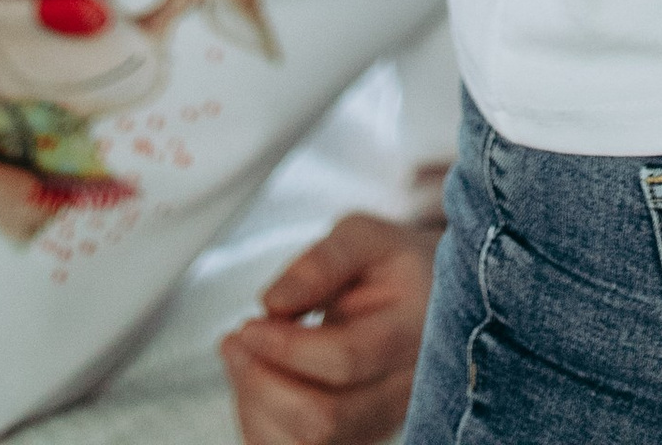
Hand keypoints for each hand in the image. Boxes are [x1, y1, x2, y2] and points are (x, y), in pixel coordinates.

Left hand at [219, 211, 441, 444]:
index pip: (344, 360)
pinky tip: (257, 386)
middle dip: (263, 382)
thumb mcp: (363, 237)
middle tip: (237, 340)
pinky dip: (264, 427)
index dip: (286, 348)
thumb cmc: (390, 266)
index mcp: (415, 330)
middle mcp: (405, 392)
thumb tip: (273, 303)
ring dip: (257, 407)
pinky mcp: (360, 440)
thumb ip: (321, 261)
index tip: (249, 325)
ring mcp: (384, 425)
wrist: (424, 298)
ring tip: (243, 358)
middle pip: (324, 419)